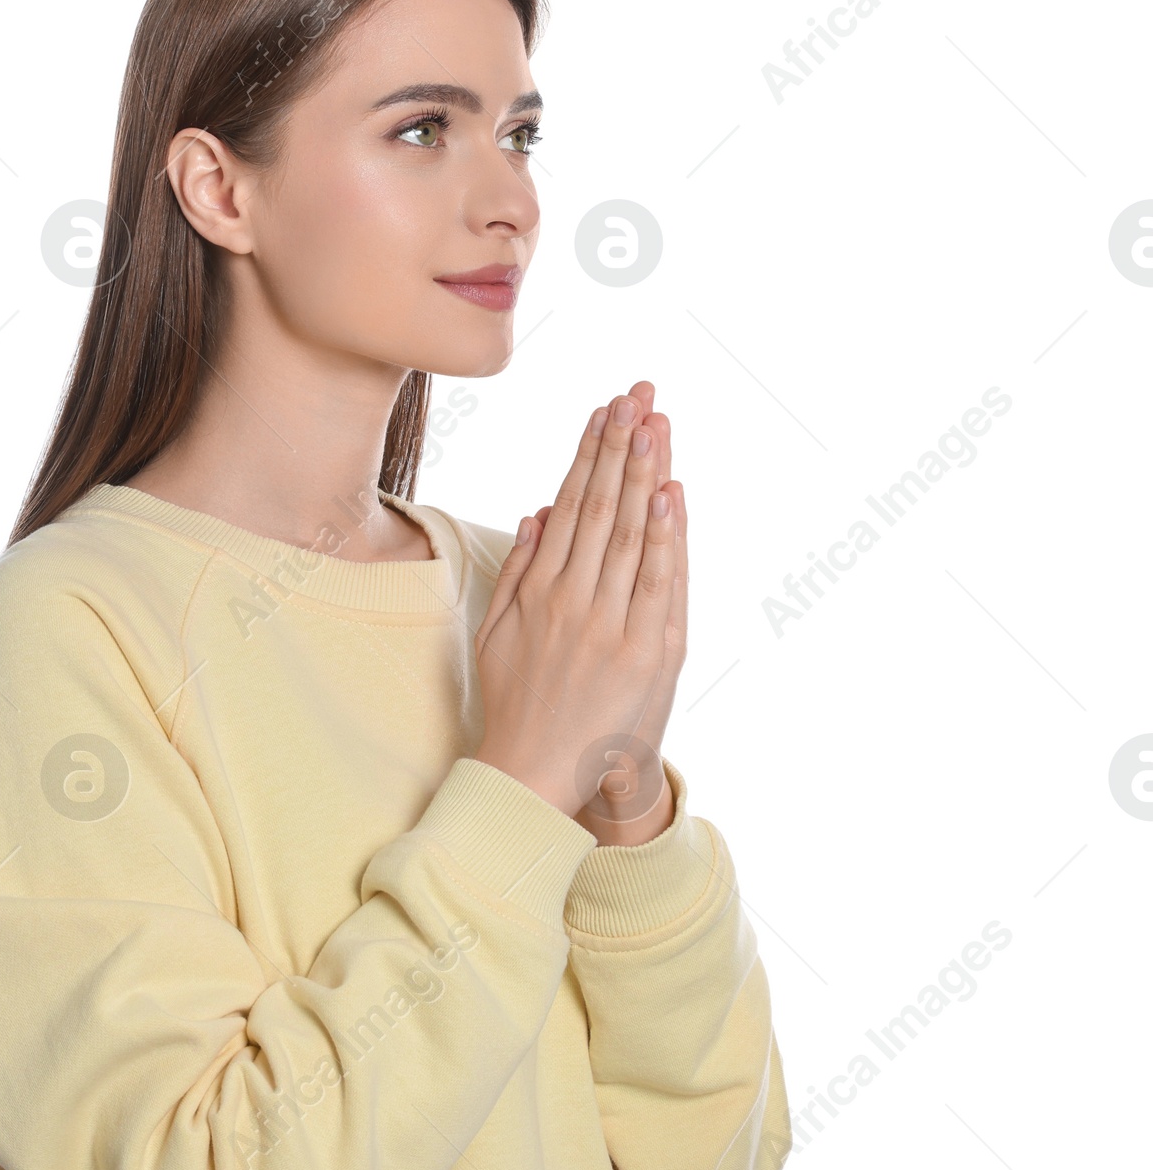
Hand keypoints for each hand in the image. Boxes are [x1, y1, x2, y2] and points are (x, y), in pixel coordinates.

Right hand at [525, 382, 688, 844]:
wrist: (537, 775)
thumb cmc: (518, 703)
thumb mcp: (498, 633)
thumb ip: (518, 570)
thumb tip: (537, 512)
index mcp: (539, 590)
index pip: (571, 505)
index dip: (589, 453)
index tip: (604, 410)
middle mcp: (574, 599)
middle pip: (602, 506)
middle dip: (620, 445)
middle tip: (636, 394)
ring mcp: (612, 624)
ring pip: (630, 534)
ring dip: (644, 474)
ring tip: (654, 424)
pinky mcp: (647, 652)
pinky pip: (659, 582)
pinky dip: (665, 537)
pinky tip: (670, 494)